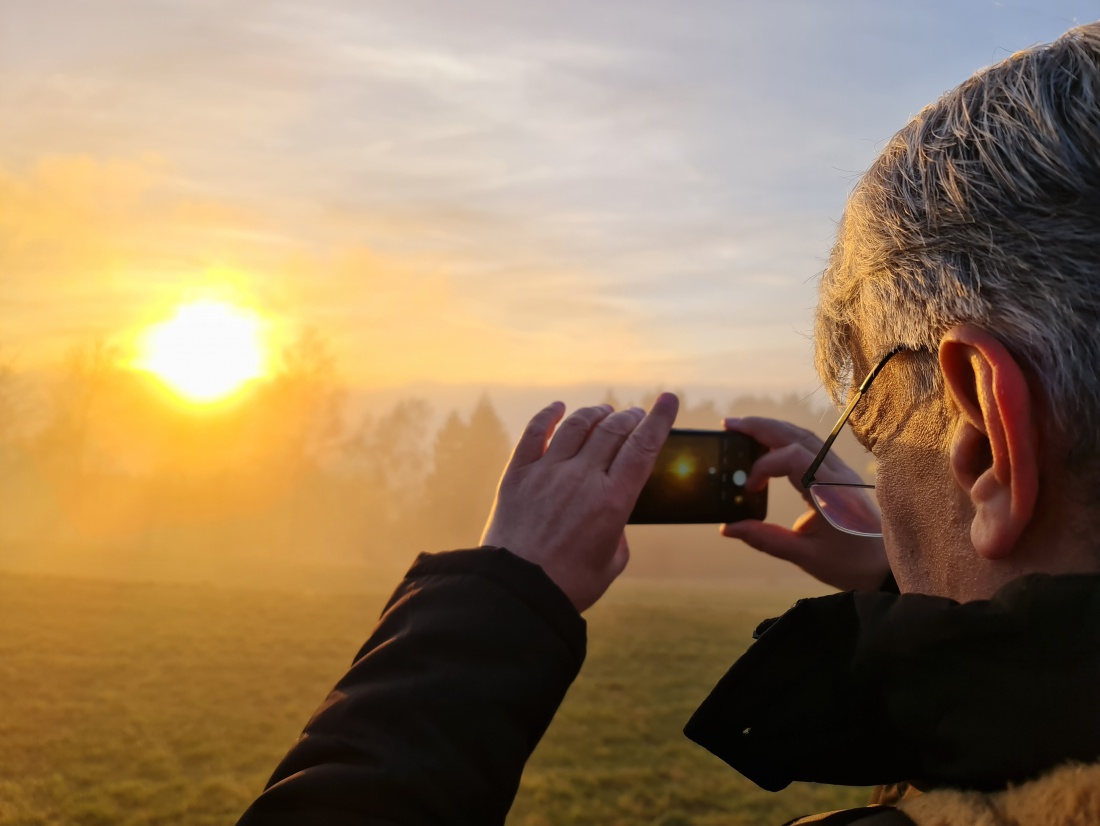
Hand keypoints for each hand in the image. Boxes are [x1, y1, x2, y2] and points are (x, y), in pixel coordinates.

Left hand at [481, 394, 678, 612]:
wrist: (517, 592)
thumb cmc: (568, 584)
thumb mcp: (612, 564)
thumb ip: (619, 535)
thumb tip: (614, 521)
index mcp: (613, 500)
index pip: (643, 447)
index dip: (659, 419)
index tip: (668, 400)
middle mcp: (582, 478)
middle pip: (612, 430)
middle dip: (629, 417)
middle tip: (634, 414)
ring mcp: (547, 472)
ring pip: (576, 426)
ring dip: (595, 414)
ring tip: (604, 412)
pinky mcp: (517, 475)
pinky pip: (533, 433)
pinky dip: (548, 416)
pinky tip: (558, 408)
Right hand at [720, 416, 888, 591]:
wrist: (886, 567)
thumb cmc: (851, 564)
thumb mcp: (805, 556)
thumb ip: (765, 539)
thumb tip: (729, 528)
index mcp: (830, 492)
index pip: (792, 458)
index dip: (764, 466)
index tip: (749, 487)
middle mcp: (836, 474)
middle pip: (796, 435)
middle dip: (760, 427)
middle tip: (729, 424)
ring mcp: (840, 471)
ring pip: (804, 436)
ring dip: (772, 428)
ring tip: (743, 428)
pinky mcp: (839, 475)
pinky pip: (811, 446)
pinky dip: (785, 438)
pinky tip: (768, 442)